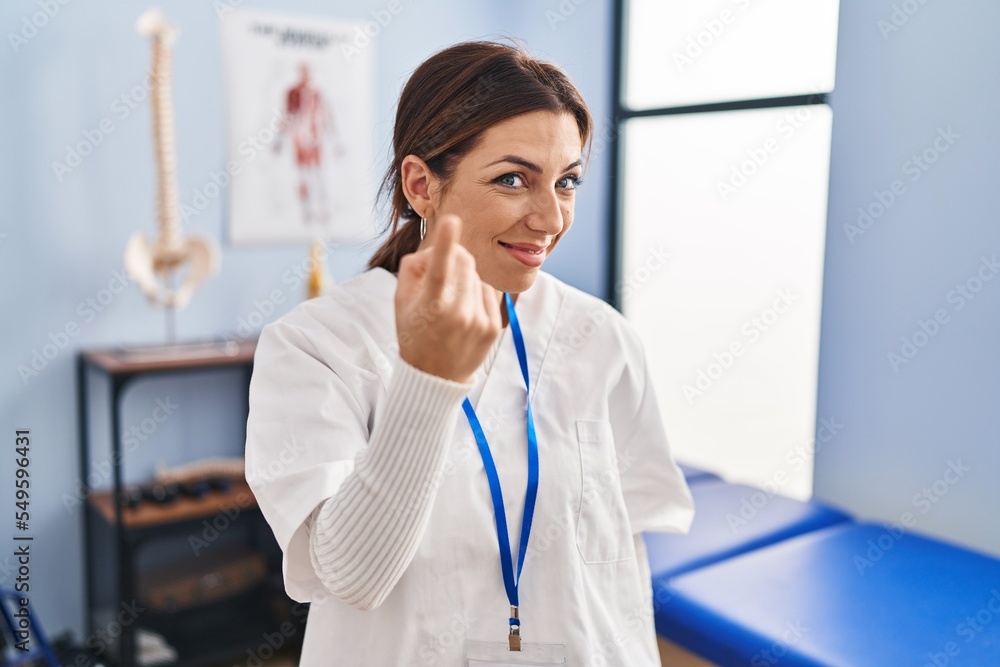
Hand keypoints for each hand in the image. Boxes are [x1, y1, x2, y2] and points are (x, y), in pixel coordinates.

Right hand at [395, 214, 502, 383]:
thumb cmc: (414, 335)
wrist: (435, 377)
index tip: (452, 220)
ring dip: (464, 277)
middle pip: (463, 262)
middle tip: (440, 275)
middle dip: (453, 258)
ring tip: (450, 301)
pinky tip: (464, 310)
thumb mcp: (401, 303)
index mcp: (431, 308)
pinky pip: (488, 291)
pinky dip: (476, 293)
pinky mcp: (494, 326)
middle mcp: (458, 314)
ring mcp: (479, 321)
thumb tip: (434, 250)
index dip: (445, 242)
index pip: (439, 269)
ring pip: (476, 275)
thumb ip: (412, 270)